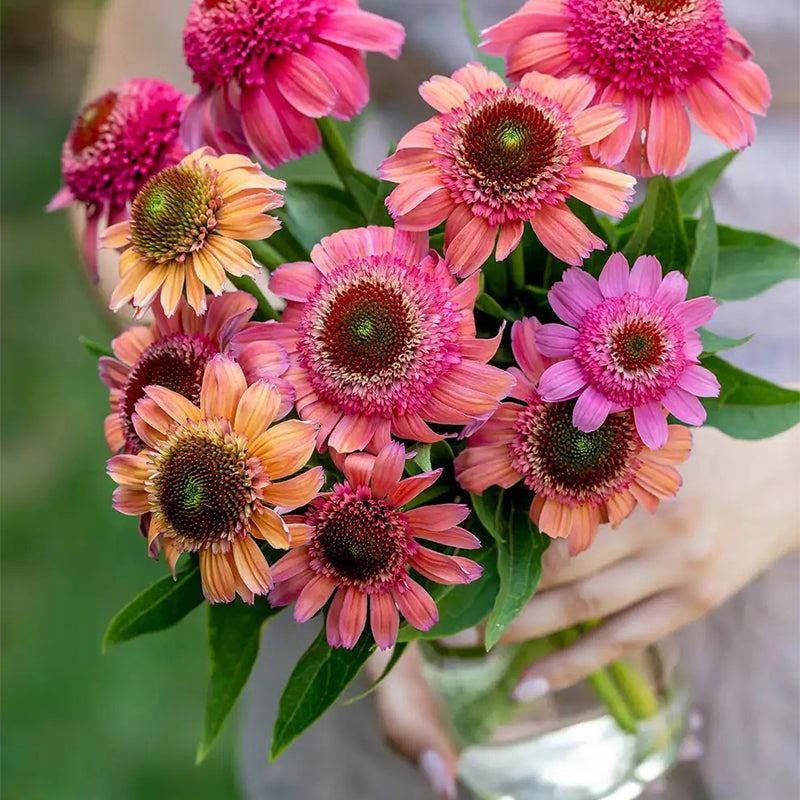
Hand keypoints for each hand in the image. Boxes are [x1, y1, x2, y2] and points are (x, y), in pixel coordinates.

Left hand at [370, 424, 798, 796]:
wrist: (789, 477)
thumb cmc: (710, 445)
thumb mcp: (650, 434)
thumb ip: (595, 451)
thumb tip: (521, 462)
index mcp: (641, 480)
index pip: (556, 514)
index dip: (506, 536)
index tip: (464, 548)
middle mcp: (658, 531)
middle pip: (564, 567)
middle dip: (505, 589)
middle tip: (453, 604)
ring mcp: (679, 572)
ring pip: (588, 611)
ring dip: (528, 631)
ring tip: (478, 645)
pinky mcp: (696, 602)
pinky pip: (626, 640)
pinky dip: (576, 664)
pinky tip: (532, 682)